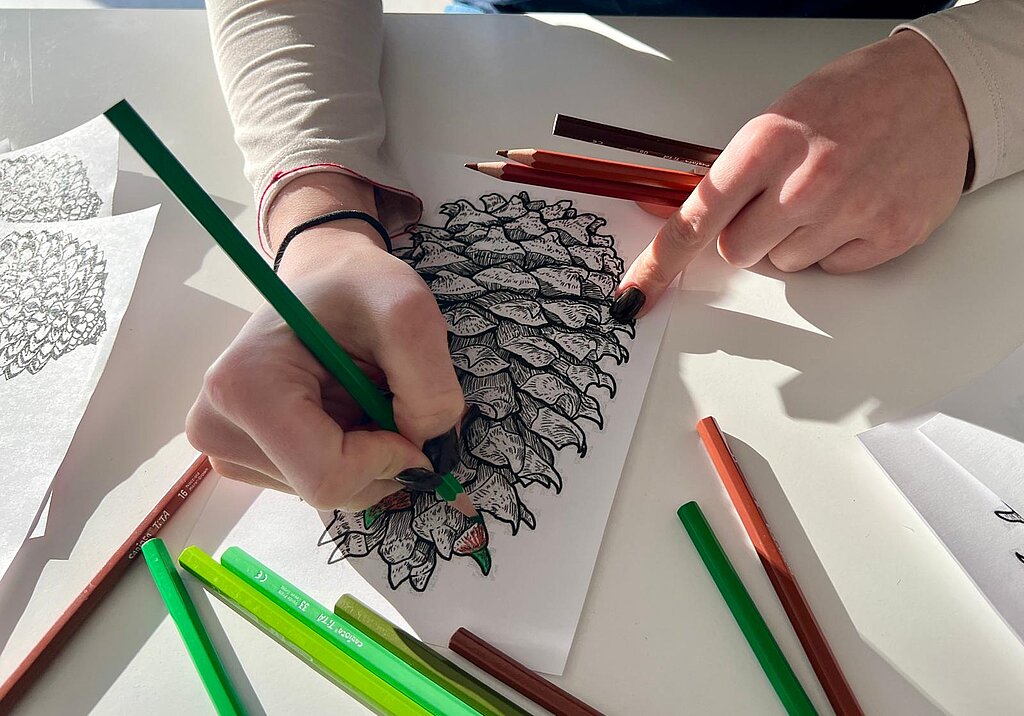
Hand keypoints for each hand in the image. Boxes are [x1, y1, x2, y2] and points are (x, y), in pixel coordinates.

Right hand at [186, 174, 464, 510]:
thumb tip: (426, 453)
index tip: (410, 420)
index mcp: (242, 387)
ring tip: (360, 394)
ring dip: (366, 454)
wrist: (328, 278)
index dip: (387, 461)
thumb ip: (430, 386)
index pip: (327, 477)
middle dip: (378, 458)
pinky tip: (345, 409)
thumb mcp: (409, 312)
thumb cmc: (359, 286)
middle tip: (387, 399)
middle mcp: (218, 425)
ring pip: (326, 491)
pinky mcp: (244, 457)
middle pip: (326, 490)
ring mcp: (226, 446)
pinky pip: (317, 481)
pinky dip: (350, 456)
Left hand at [615, 30, 971, 316]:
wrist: (940, 90)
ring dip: (795, 241)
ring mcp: (849, 212)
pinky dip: (835, 249)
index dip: (661, 262)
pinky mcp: (887, 237)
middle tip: (779, 200)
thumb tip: (685, 215)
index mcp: (768, 144)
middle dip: (748, 236)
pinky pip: (831, 270)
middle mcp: (806, 181)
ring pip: (784, 265)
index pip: (697, 218)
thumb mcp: (781, 120)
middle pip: (739, 253)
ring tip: (828, 196)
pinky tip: (857, 207)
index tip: (637, 292)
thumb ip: (736, 174)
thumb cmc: (854, 99)